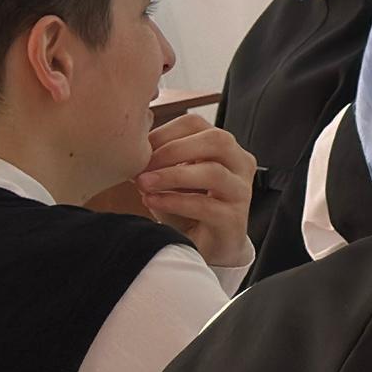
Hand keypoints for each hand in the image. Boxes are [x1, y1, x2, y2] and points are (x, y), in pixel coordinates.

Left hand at [106, 116, 252, 269]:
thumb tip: (131, 149)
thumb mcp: (172, 178)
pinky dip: (175, 201)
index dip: (165, 132)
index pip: (197, 124)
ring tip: (143, 183)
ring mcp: (240, 191)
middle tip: (144, 164)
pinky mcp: (234, 219)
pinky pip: (206, 205)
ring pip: (213, 172)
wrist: (207, 247)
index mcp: (223, 148)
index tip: (140, 148)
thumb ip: (159, 161)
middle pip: (216, 140)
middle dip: (174, 150)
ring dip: (172, 176)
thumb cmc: (187, 209)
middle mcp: (239, 164)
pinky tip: (152, 201)